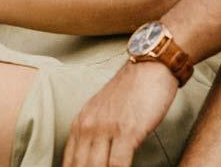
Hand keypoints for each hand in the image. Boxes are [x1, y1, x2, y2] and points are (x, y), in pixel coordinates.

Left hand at [63, 61, 177, 166]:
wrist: (151, 64)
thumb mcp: (103, 109)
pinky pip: (118, 166)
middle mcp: (88, 126)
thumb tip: (93, 159)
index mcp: (80, 123)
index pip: (69, 164)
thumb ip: (94, 133)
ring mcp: (107, 129)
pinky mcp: (127, 131)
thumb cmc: (132, 89)